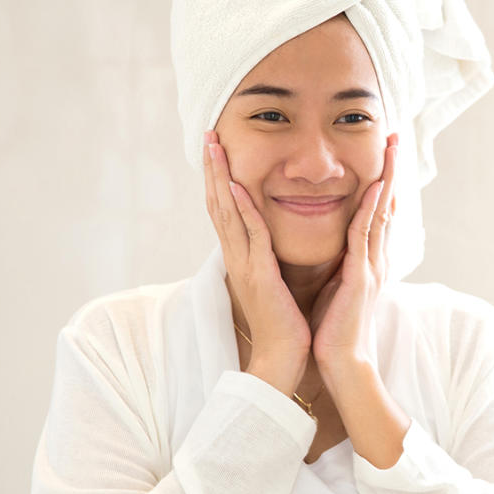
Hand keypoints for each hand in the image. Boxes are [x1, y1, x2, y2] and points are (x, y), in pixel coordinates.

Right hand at [203, 128, 310, 394]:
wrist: (284, 358)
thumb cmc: (285, 323)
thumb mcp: (275, 280)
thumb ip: (269, 257)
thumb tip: (270, 239)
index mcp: (242, 258)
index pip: (226, 210)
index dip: (220, 179)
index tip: (217, 150)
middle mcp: (237, 257)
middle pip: (218, 204)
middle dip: (213, 169)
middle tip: (207, 135)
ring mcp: (245, 265)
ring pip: (227, 213)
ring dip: (220, 178)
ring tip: (214, 147)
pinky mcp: (260, 276)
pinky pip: (250, 237)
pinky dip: (242, 210)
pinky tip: (236, 187)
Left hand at [310, 132, 397, 380]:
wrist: (342, 362)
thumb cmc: (336, 329)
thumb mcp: (339, 286)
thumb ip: (343, 263)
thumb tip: (338, 247)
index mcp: (370, 260)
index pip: (378, 213)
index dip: (383, 182)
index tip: (384, 154)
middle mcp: (376, 259)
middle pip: (387, 205)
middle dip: (392, 170)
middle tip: (395, 138)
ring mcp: (373, 266)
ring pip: (382, 213)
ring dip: (386, 179)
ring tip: (391, 150)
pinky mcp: (362, 277)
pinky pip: (365, 236)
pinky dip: (370, 210)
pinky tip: (374, 188)